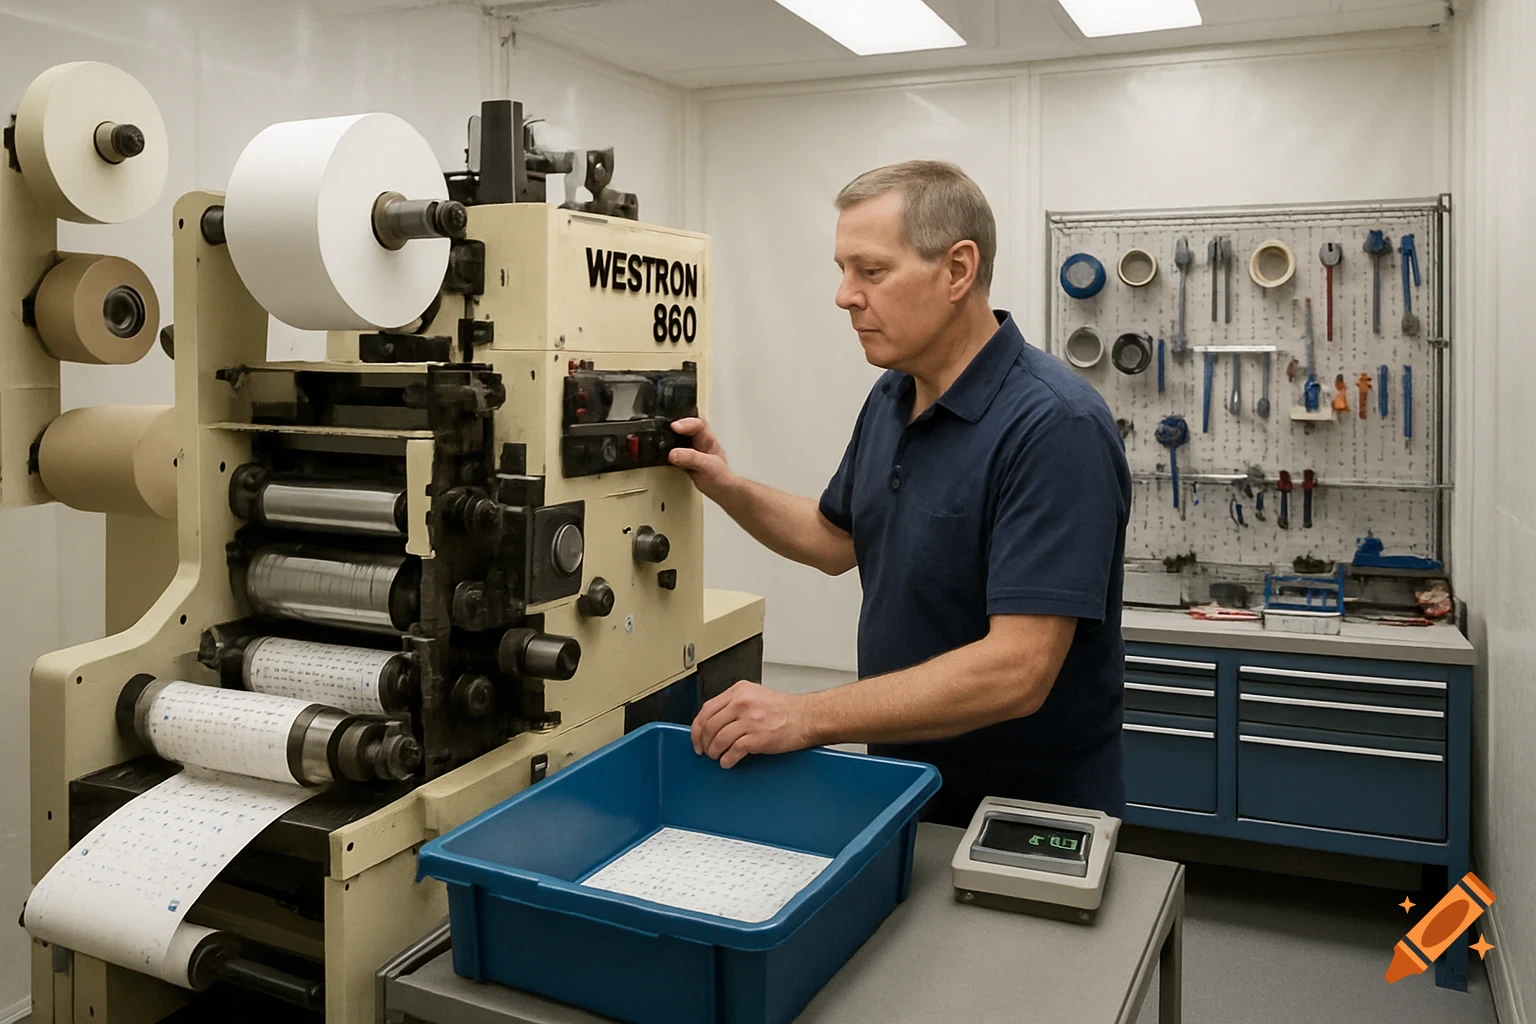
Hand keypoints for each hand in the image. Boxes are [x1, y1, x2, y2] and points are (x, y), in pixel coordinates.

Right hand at [668, 417, 734, 498]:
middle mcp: (699, 440)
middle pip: (687, 423)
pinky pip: (675, 446)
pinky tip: (663, 450)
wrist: (720, 489)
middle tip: (664, 427)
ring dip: (670, 433)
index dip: (685, 424)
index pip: (697, 424)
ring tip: (661, 434)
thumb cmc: (720, 477)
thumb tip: (674, 453)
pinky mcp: (684, 455)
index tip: (674, 427)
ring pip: (680, 433)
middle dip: (675, 422)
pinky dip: (668, 446)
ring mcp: (691, 447)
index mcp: (708, 439)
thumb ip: (690, 458)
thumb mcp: (706, 466)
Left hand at [691, 680, 816, 768]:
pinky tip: (728, 761)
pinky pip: (732, 751)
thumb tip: (713, 722)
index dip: (697, 727)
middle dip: (703, 742)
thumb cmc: (785, 709)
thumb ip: (734, 704)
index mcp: (739, 691)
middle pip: (709, 725)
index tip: (696, 738)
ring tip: (717, 756)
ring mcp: (750, 720)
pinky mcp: (757, 738)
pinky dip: (727, 759)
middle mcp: (742, 703)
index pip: (706, 708)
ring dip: (714, 752)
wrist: (807, 717)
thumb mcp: (756, 696)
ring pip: (718, 739)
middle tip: (705, 750)